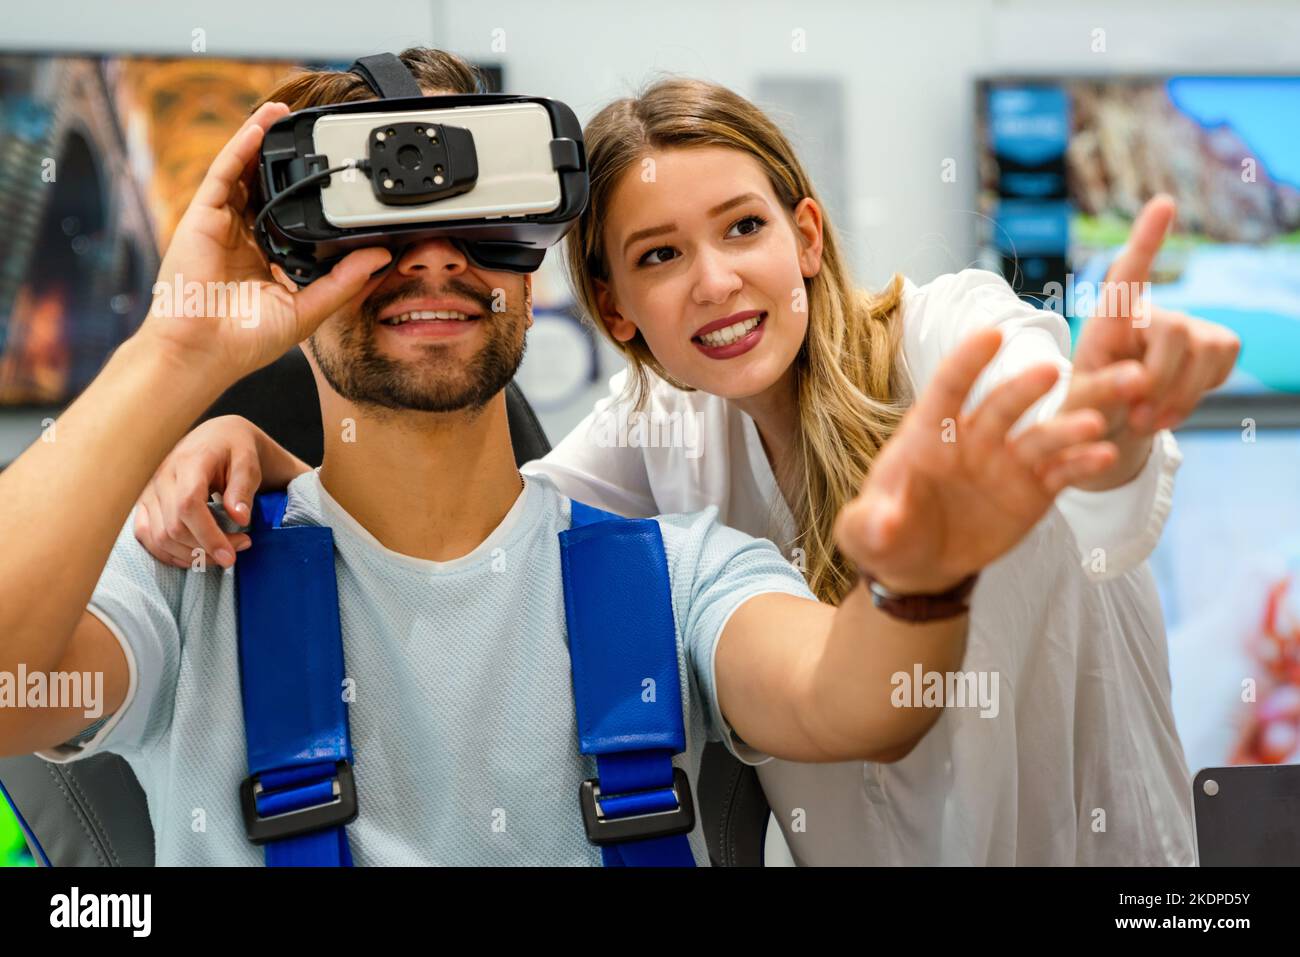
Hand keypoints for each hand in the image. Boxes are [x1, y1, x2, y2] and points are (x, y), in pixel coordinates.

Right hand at [133, 416, 309, 568]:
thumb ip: (243, 488)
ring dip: (192, 555)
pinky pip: (146, 537)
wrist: (215, 437)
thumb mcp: (248, 462)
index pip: (188, 505)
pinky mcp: (144, 503)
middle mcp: (161, 477)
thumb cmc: (234, 449)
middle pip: (173, 527)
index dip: (208, 536)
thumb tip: (239, 519)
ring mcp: (148, 491)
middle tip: (240, 548)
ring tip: (223, 552)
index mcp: (189, 462)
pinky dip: (170, 553)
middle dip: (207, 549)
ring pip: (159, 538)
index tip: (231, 556)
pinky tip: (196, 555)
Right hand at [137, 101, 392, 385]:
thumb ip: (345, 281)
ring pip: (244, 172)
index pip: (291, 214)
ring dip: (262, 140)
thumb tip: (382, 255)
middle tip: (311, 129)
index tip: (336, 172)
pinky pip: (223, 174)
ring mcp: (222, 225)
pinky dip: (240, 148)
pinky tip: (258, 128)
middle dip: (285, 157)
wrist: (203, 352)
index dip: (308, 191)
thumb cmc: (246, 341)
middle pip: (265, 186)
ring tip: (284, 111)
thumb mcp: (309, 309)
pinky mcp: (202, 217)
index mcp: (268, 258)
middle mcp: (245, 237)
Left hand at [834, 327, 1117, 594]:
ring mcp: (1007, 462)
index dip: (966, 362)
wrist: (918, 565)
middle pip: (1002, 404)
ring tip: (1094, 423)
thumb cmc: (884, 535)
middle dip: (1025, 387)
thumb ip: (873, 522)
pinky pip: (1061, 471)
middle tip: (1051, 372)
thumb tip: (884, 520)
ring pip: (1041, 436)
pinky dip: (1082, 463)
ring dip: (1067, 427)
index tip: (990, 334)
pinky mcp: (1033, 489)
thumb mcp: (865, 532)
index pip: (948, 389)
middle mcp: (973, 438)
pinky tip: (1105, 455)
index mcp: (928, 433)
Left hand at [1062, 195, 1239, 489]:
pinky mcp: (1217, 345)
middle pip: (1176, 330)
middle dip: (1162, 380)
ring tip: (1146, 417)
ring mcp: (1188, 327)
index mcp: (1107, 320)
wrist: (1114, 428)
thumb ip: (1097, 393)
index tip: (1163, 203)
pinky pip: (1224, 366)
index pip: (1127, 274)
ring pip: (1206, 349)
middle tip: (1136, 415)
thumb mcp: (1076, 408)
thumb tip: (1138, 379)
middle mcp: (1150, 313)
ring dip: (1180, 396)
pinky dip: (1198, 396)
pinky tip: (1171, 405)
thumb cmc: (1087, 411)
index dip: (1147, 239)